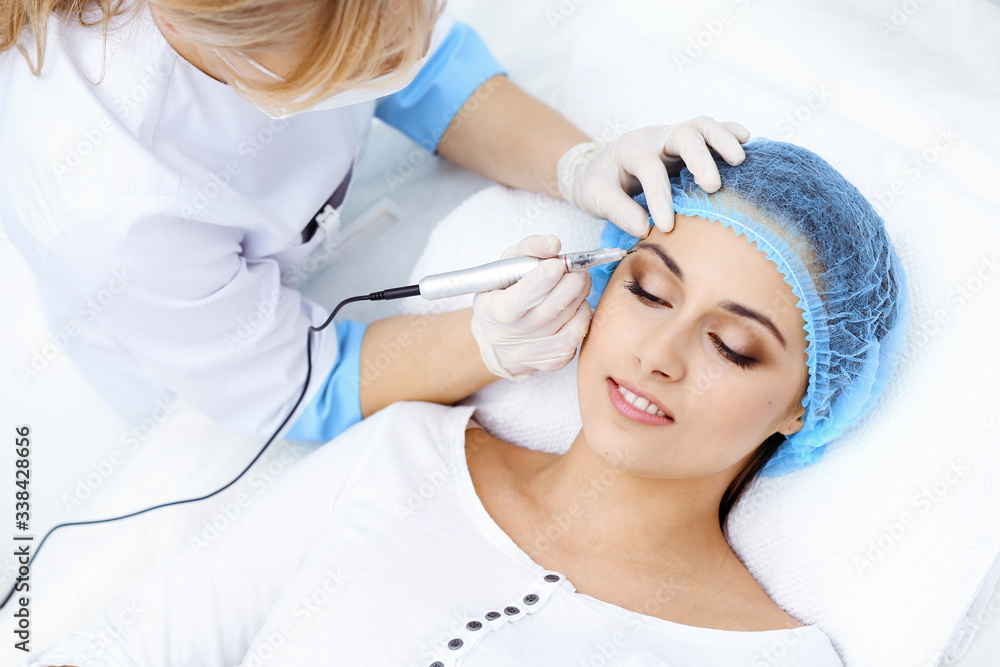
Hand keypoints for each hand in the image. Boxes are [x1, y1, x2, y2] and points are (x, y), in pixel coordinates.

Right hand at [471, 235, 591, 380]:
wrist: (499, 336)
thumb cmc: (503, 294)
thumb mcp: (506, 266)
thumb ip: (529, 249)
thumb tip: (553, 244)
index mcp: (494, 311)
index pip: (521, 298)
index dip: (541, 280)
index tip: (557, 264)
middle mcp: (511, 336)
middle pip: (551, 309)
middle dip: (571, 282)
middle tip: (579, 268)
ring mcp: (532, 352)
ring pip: (568, 320)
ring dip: (580, 295)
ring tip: (578, 281)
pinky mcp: (551, 361)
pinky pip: (577, 336)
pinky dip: (582, 316)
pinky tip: (576, 305)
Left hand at [556, 117, 750, 236]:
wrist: (600, 165)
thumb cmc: (600, 182)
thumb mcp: (595, 197)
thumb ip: (618, 211)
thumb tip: (644, 229)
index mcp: (630, 149)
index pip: (650, 169)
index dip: (660, 198)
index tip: (668, 226)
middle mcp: (655, 137)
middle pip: (683, 135)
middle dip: (700, 158)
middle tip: (713, 187)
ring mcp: (673, 136)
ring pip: (702, 125)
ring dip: (723, 140)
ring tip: (740, 161)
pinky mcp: (688, 141)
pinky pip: (712, 129)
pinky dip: (731, 133)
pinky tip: (748, 143)